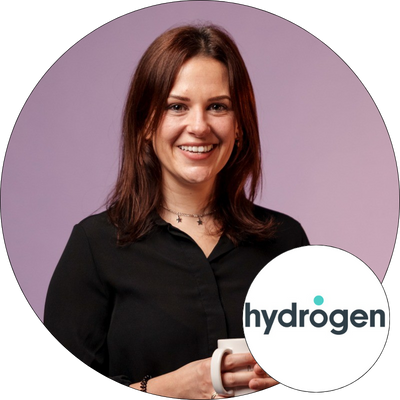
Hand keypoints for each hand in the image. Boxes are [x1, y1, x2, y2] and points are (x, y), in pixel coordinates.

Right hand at [130, 353, 277, 398]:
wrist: (175, 389)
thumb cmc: (190, 373)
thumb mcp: (204, 362)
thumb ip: (220, 362)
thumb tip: (238, 359)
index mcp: (210, 364)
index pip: (233, 360)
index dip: (248, 358)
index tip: (260, 356)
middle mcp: (212, 378)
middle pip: (238, 377)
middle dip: (254, 374)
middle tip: (267, 371)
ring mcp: (212, 393)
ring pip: (236, 392)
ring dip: (250, 389)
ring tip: (263, 384)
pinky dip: (238, 398)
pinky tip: (248, 394)